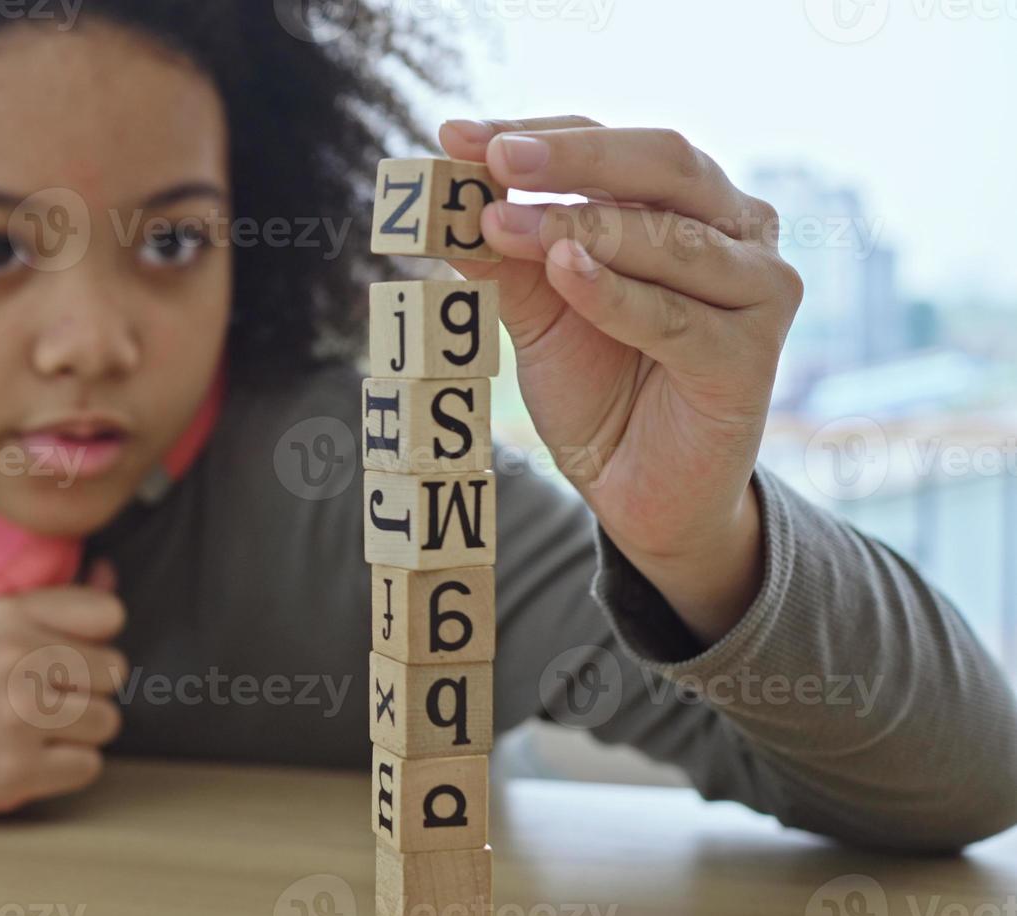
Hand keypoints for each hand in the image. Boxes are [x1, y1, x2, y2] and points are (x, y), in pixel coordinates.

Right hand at [0, 559, 127, 818]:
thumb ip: (57, 601)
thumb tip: (110, 575)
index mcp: (7, 614)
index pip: (109, 614)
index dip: (93, 639)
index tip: (63, 655)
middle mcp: (12, 660)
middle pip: (115, 671)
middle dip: (86, 688)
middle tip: (41, 697)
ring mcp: (15, 718)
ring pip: (107, 720)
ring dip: (78, 731)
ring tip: (34, 728)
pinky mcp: (15, 770)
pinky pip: (88, 765)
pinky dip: (65, 768)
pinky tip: (28, 756)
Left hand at [440, 117, 803, 643]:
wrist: (639, 491)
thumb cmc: (599, 388)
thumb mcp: (538, 312)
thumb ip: (506, 258)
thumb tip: (447, 197)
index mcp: (690, 202)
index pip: (612, 143)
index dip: (538, 133)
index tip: (458, 135)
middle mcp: (738, 229)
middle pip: (660, 164)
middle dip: (570, 157)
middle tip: (496, 157)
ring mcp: (756, 290)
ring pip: (668, 238)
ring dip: (579, 224)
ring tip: (502, 224)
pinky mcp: (750, 358)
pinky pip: (672, 316)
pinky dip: (612, 292)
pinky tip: (562, 270)